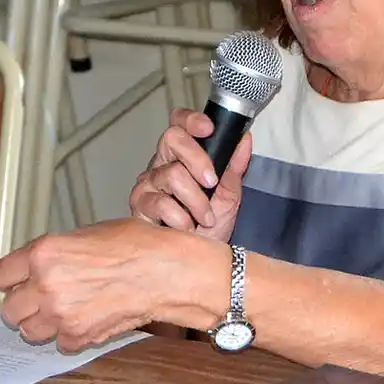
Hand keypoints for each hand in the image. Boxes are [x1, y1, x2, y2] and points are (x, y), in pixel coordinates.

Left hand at [0, 218, 217, 352]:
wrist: (164, 272)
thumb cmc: (135, 246)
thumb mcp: (84, 236)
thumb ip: (53, 254)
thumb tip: (38, 267)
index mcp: (44, 253)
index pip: (0, 276)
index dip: (10, 280)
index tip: (16, 283)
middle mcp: (46, 284)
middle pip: (9, 309)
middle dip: (23, 305)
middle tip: (38, 300)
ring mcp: (60, 314)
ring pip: (29, 331)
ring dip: (42, 324)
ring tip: (61, 312)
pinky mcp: (78, 336)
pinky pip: (59, 343)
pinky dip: (69, 336)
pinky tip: (84, 320)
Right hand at [128, 109, 250, 242]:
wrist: (198, 263)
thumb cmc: (210, 229)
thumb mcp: (229, 195)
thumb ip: (235, 166)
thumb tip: (244, 139)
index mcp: (182, 157)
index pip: (179, 124)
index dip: (191, 120)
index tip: (209, 128)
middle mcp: (161, 165)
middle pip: (171, 138)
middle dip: (197, 158)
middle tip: (212, 182)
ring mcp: (148, 185)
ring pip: (171, 174)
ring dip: (196, 200)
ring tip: (205, 218)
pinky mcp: (139, 206)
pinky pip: (160, 203)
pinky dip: (181, 217)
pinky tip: (187, 228)